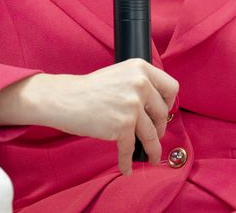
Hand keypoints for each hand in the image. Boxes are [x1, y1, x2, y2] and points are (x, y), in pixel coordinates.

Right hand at [38, 59, 178, 174]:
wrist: (64, 98)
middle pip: (162, 113)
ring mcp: (132, 105)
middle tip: (153, 135)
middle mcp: (140, 84)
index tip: (163, 112)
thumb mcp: (120, 75)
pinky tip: (126, 167)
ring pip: (152, 134)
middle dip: (159, 127)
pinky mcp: (123, 125)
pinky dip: (127, 161)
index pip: (171, 87)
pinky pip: (130, 148)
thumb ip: (139, 85)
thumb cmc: (89, 89)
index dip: (169, 103)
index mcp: (141, 68)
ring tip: (151, 157)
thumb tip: (157, 109)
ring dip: (152, 149)